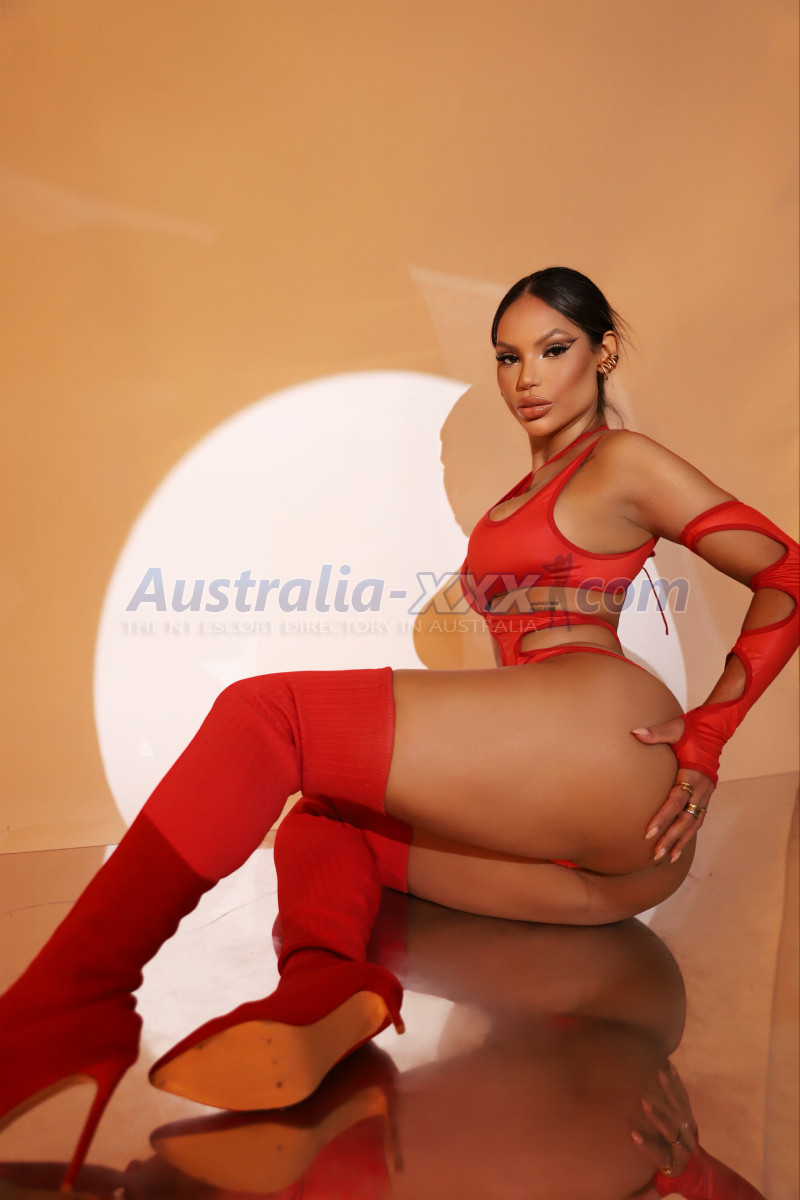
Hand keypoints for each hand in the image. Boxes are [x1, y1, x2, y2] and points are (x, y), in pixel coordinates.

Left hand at [631, 717, 714, 862]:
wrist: (716, 729)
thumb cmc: (694, 728)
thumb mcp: (676, 728)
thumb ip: (656, 733)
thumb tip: (635, 733)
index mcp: (694, 773)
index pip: (676, 801)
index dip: (663, 817)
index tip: (648, 832)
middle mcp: (702, 787)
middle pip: (685, 819)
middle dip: (671, 838)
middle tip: (656, 854)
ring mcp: (706, 794)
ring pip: (693, 823)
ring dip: (681, 841)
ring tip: (667, 858)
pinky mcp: (705, 796)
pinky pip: (697, 819)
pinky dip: (688, 834)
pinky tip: (678, 846)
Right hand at [631, 1061, 697, 1181]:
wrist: (697, 1170)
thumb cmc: (667, 1175)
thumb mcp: (657, 1186)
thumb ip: (642, 1191)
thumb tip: (624, 1194)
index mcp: (673, 1164)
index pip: (660, 1155)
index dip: (648, 1146)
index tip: (633, 1134)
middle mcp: (683, 1146)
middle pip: (672, 1129)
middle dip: (658, 1115)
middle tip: (643, 1101)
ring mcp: (689, 1129)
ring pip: (681, 1108)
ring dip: (668, 1090)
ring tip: (657, 1074)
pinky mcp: (690, 1115)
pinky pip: (684, 1097)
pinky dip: (675, 1081)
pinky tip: (666, 1065)